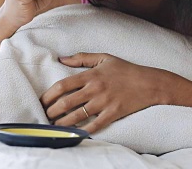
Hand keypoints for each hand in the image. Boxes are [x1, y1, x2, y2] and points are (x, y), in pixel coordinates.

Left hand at [40, 53, 165, 133]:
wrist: (150, 83)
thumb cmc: (126, 69)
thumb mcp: (104, 57)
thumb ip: (82, 58)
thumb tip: (62, 58)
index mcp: (91, 75)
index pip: (63, 85)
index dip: (48, 95)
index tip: (42, 101)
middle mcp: (95, 89)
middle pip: (66, 103)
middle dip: (52, 112)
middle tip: (45, 116)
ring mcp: (104, 103)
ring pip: (77, 116)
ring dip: (62, 123)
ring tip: (55, 126)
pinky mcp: (113, 114)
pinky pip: (95, 126)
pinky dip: (83, 131)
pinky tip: (74, 133)